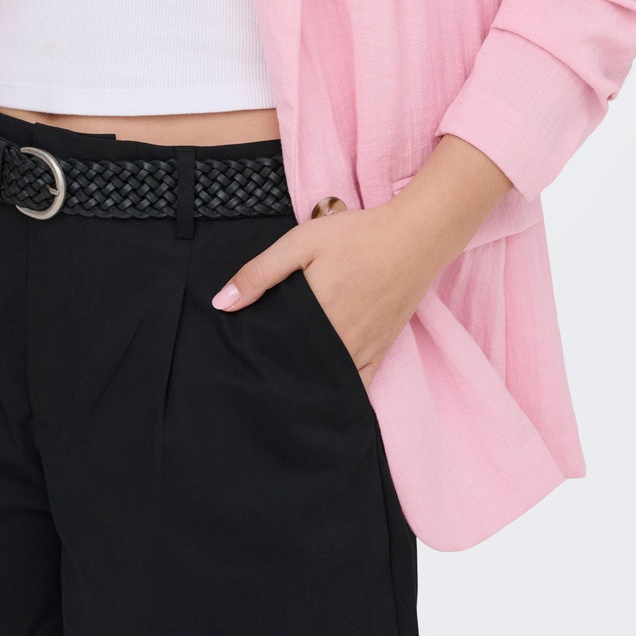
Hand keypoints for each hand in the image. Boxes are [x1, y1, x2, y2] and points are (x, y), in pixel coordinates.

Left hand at [209, 135, 514, 389]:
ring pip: (324, 383)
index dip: (252, 357)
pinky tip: (321, 399)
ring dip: (302, 386)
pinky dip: (338, 395)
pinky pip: (357, 387)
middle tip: (251, 375)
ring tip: (278, 388)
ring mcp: (362, 351)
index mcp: (314, 314)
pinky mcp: (380, 352)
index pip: (273, 350)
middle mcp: (338, 341)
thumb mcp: (301, 242)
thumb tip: (222, 305)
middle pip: (296, 370)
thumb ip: (260, 273)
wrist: (414, 238)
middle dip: (273, 374)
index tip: (234, 360)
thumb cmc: (356, 236)